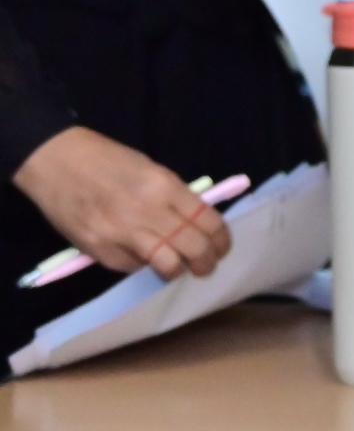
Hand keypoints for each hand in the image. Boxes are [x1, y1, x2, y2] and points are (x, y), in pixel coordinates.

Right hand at [11, 126, 231, 280]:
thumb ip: (175, 197)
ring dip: (177, 270)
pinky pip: (133, 267)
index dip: (221, 241)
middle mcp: (147, 212)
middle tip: (205, 266)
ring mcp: (122, 234)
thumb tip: (198, 224)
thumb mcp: (151, 169)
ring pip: (168, 265)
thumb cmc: (106, 160)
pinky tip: (140, 256)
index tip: (221, 248)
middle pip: (194, 248)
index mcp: (165, 187)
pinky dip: (142, 265)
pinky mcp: (100, 250)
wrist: (54, 160)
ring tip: (177, 268)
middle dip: (206, 262)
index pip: (210, 223)